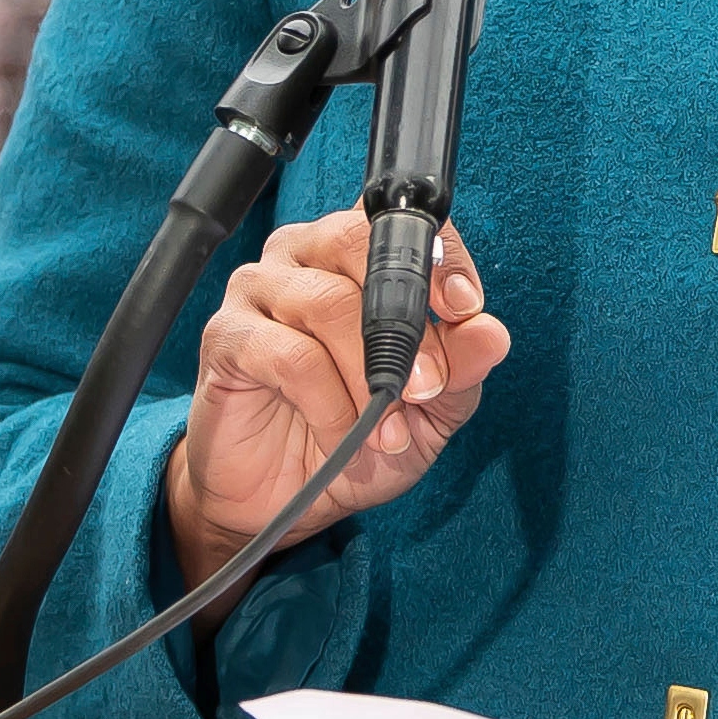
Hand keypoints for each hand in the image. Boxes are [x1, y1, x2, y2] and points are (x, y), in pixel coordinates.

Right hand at [165, 212, 508, 586]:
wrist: (283, 496)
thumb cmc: (355, 436)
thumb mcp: (428, 411)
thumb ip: (460, 369)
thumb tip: (491, 332)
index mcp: (355, 255)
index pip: (402, 222)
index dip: (439, 257)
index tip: (465, 308)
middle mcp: (303, 254)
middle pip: (355, 243)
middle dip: (406, 322)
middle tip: (428, 386)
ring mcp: (258, 289)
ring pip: (327, 303)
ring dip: (369, 375)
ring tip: (389, 430)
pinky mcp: (226, 336)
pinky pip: (289, 354)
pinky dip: (329, 403)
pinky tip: (343, 438)